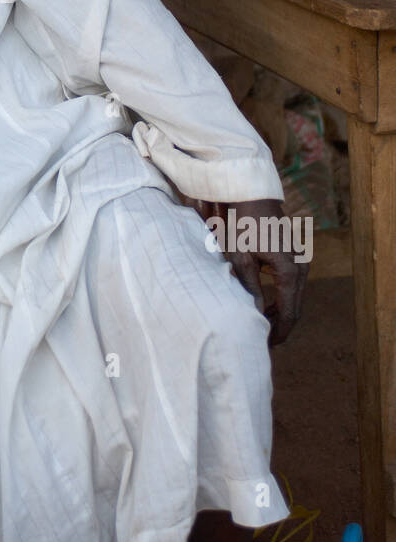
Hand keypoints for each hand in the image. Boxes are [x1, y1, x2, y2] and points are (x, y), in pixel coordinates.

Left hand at [187, 197, 306, 345]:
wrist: (252, 195)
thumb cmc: (243, 224)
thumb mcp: (241, 259)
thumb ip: (249, 289)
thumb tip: (255, 316)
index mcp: (289, 271)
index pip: (290, 313)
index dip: (279, 333)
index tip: (267, 346)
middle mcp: (301, 267)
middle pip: (295, 307)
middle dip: (281, 326)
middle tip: (263, 341)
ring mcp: (301, 261)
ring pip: (295, 297)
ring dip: (281, 312)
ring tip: (262, 326)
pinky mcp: (295, 256)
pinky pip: (293, 285)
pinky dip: (282, 298)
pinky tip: (266, 305)